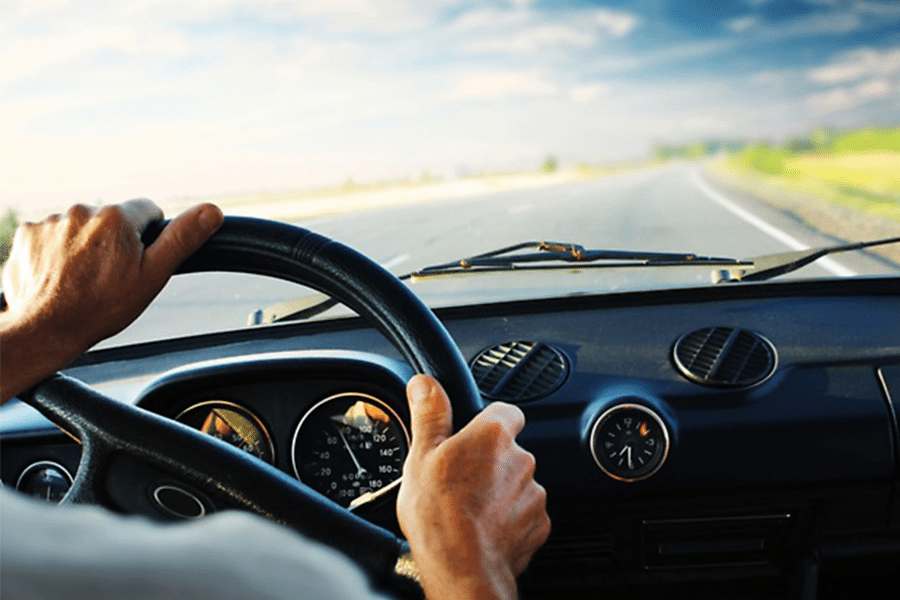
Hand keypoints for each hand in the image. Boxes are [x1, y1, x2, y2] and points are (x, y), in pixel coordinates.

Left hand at [0, 199, 222, 400]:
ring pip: (81, 229)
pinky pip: (51, 237)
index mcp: (117, 218)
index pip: (147, 210)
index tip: (137, 261)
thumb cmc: (101, 307)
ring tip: (82, 280)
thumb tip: (212, 211)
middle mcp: (82, 211)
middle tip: (110, 276)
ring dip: (84, 247)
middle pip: (111, 220)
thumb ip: (182, 238)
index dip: (148, 237)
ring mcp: (51, 223)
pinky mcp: (28, 235)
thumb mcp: (153, 275)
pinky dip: (56, 253)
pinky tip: (59, 277)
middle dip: (113, 242)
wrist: (45, 329)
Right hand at [397, 375, 550, 599]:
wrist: (462, 568)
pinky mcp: (538, 524)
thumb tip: (425, 383)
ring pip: (517, 483)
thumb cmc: (439, 513)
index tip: (472, 435)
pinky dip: (508, 519)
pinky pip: (524, 513)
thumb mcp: (421, 455)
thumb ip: (429, 414)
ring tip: (468, 509)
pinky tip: (483, 528)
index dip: (488, 421)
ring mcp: (533, 493)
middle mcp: (522, 459)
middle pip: (509, 450)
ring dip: (499, 491)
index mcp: (493, 435)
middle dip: (489, 462)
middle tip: (459, 480)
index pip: (505, 411)